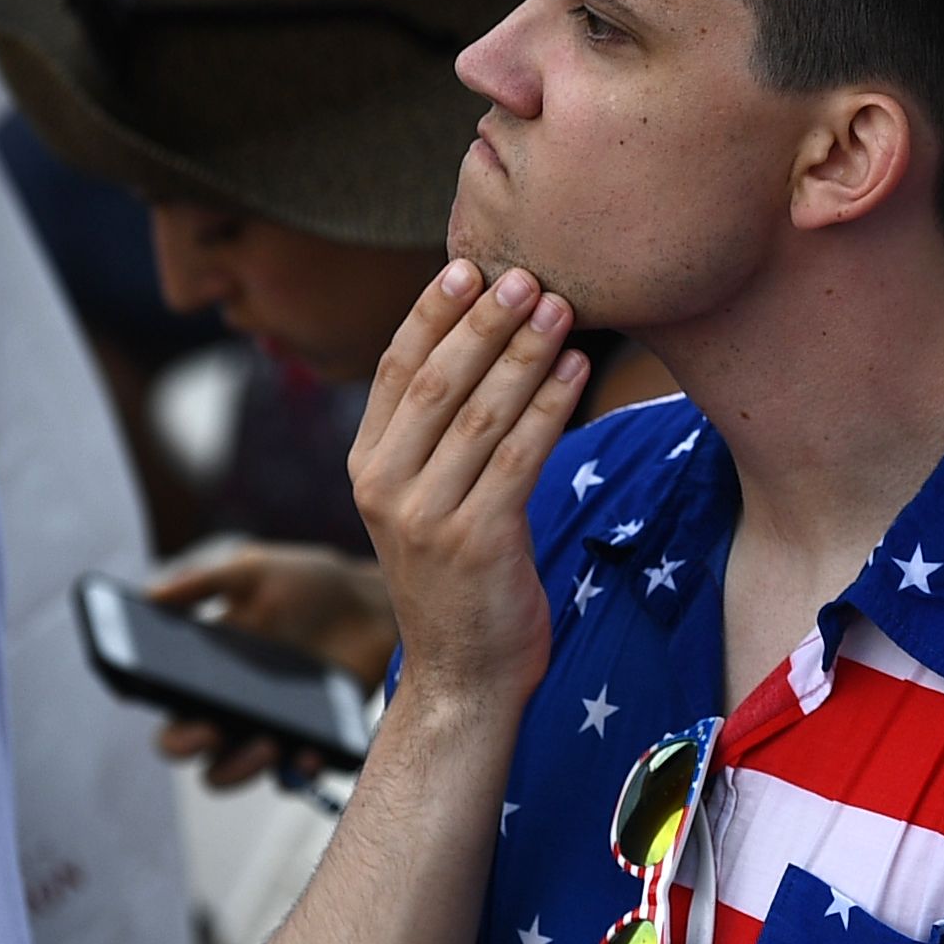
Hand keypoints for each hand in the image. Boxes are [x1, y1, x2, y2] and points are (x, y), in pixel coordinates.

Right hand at [150, 542, 399, 788]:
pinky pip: (293, 775)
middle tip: (213, 729)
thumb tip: (151, 594)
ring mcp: (269, 729)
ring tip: (267, 742)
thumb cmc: (305, 583)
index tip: (171, 706)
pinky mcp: (311, 741)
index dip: (161, 716)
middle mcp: (230, 709)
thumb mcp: (253, 571)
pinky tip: (308, 752)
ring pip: (232, 772)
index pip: (169, 712)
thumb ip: (204, 582)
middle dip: (191, 746)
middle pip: (192, 750)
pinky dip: (297, 772)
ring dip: (240, 769)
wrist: (370, 601)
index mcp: (205, 673)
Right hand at [347, 263, 586, 724]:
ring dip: (525, 355)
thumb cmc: (460, 581)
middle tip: (527, 276)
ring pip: (481, 414)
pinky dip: (550, 407)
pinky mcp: (475, 542)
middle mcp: (385, 488)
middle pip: (436, 382)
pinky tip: (577, 373)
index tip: (466, 267)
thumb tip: (486, 347)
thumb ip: (439, 437)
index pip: (393, 370)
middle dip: (484, 323)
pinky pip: (518, 457)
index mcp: (366, 468)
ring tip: (562, 310)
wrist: (463, 677)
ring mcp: (426, 517)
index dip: (429, 315)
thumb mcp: (427, 502)